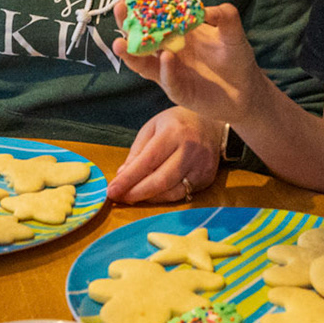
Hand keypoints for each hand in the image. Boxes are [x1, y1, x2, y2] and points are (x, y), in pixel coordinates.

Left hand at [107, 106, 222, 203]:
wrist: (211, 123)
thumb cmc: (176, 123)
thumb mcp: (152, 128)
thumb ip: (137, 152)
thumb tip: (122, 176)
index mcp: (173, 132)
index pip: (147, 161)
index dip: (128, 179)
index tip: (112, 190)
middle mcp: (190, 149)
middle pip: (161, 180)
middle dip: (136, 193)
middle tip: (119, 198)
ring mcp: (201, 165)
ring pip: (172, 192)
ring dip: (149, 198)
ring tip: (132, 197)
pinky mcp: (207, 178)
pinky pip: (182, 194)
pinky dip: (164, 197)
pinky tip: (152, 195)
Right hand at [111, 2, 268, 127]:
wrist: (247, 91)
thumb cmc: (236, 58)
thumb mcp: (233, 33)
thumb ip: (224, 16)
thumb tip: (203, 8)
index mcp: (177, 32)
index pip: (154, 16)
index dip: (141, 4)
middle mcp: (167, 50)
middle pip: (140, 37)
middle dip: (127, 24)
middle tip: (119, 10)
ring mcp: (169, 71)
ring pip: (143, 62)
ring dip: (132, 53)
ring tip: (120, 43)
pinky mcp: (177, 90)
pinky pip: (167, 80)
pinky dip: (165, 69)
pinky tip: (165, 58)